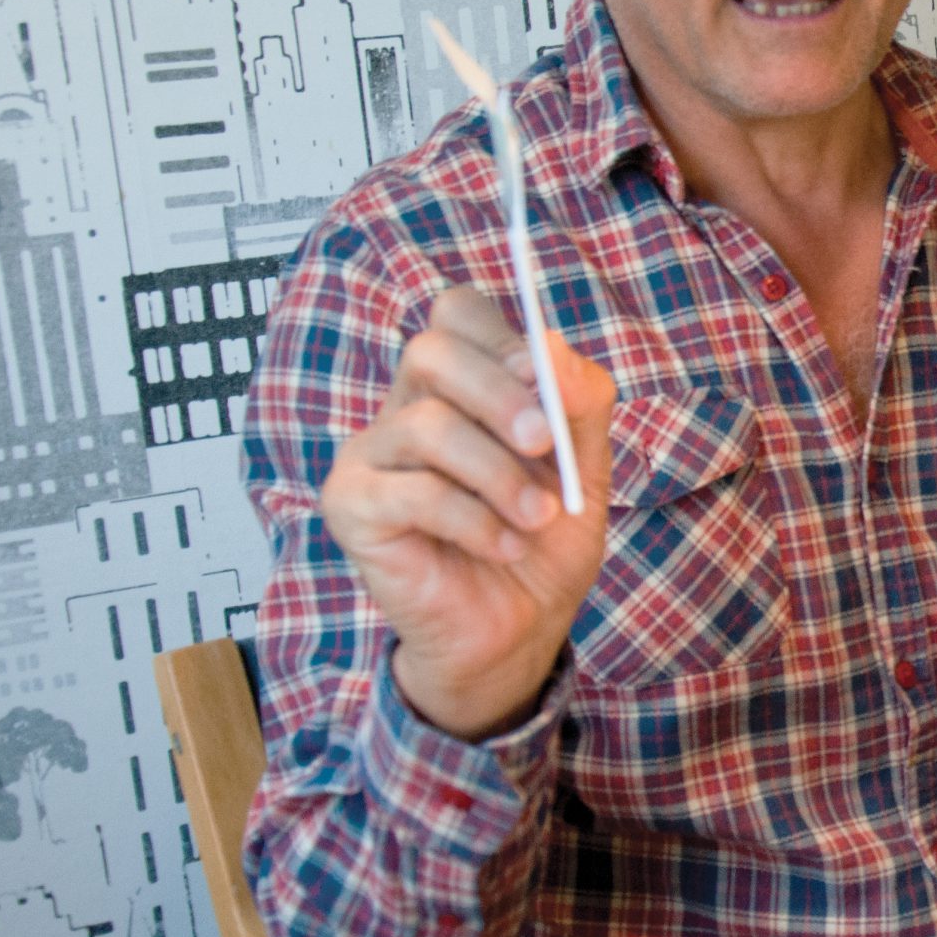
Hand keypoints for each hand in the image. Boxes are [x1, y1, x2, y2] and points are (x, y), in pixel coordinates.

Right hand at [318, 286, 614, 740]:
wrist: (520, 625)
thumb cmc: (542, 537)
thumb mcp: (586, 464)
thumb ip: (578, 401)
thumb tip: (550, 347)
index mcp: (461, 382)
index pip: (457, 312)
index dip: (502, 337)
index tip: (547, 382)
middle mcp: (407, 405)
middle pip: (430, 351)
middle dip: (499, 394)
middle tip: (546, 445)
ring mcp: (371, 453)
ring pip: (426, 426)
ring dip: (498, 475)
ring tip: (537, 519)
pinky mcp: (351, 506)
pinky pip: (411, 493)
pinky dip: (474, 521)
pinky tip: (506, 546)